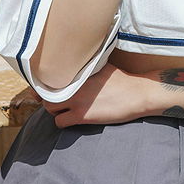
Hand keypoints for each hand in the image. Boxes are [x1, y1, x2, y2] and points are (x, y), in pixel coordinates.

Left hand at [40, 61, 162, 127]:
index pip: (49, 75)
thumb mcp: (101, 65)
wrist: (137, 94)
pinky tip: (71, 119)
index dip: (46, 83)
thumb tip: (78, 61)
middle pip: (45, 92)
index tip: (47, 87)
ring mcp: (75, 100)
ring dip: (55, 110)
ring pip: (49, 108)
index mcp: (76, 70)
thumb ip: (86, 65)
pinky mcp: (81, 115)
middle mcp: (72, 84)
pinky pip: (59, 122)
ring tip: (64, 110)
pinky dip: (63, 122)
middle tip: (59, 100)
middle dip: (49, 98)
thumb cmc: (122, 80)